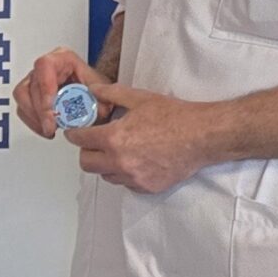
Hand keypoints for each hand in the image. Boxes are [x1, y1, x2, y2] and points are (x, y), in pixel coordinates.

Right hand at [14, 48, 120, 140]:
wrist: (94, 101)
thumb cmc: (96, 92)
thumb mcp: (103, 94)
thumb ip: (102, 100)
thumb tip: (97, 109)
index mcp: (63, 59)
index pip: (45, 66)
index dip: (45, 88)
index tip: (52, 109)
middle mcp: (46, 68)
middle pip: (31, 85)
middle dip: (41, 111)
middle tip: (52, 126)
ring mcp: (35, 81)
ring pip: (22, 96)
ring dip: (34, 117)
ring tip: (50, 128)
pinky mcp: (30, 96)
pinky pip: (22, 108)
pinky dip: (33, 122)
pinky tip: (46, 128)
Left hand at [68, 82, 217, 194]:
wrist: (202, 136)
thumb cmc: (174, 116)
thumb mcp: (140, 98)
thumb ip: (111, 94)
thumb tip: (93, 89)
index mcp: (114, 139)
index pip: (80, 140)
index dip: (75, 134)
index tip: (75, 132)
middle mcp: (120, 162)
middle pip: (86, 164)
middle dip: (86, 151)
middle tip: (94, 142)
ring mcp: (133, 178)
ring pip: (105, 175)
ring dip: (105, 164)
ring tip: (117, 150)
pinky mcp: (146, 187)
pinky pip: (124, 183)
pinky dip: (124, 173)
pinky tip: (134, 160)